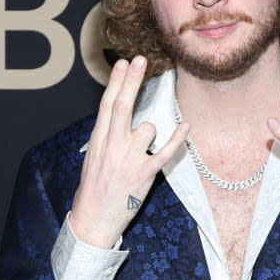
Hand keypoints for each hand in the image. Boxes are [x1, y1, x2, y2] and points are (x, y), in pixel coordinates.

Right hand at [69, 56, 189, 247]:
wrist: (93, 220)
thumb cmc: (95, 188)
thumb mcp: (94, 157)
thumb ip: (106, 136)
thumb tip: (117, 114)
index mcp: (98, 141)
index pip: (106, 105)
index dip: (116, 82)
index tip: (123, 63)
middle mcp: (111, 147)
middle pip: (121, 106)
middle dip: (131, 81)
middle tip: (140, 59)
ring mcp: (127, 160)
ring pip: (146, 128)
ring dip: (150, 129)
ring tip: (143, 146)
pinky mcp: (142, 175)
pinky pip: (164, 153)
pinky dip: (177, 140)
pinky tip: (186, 127)